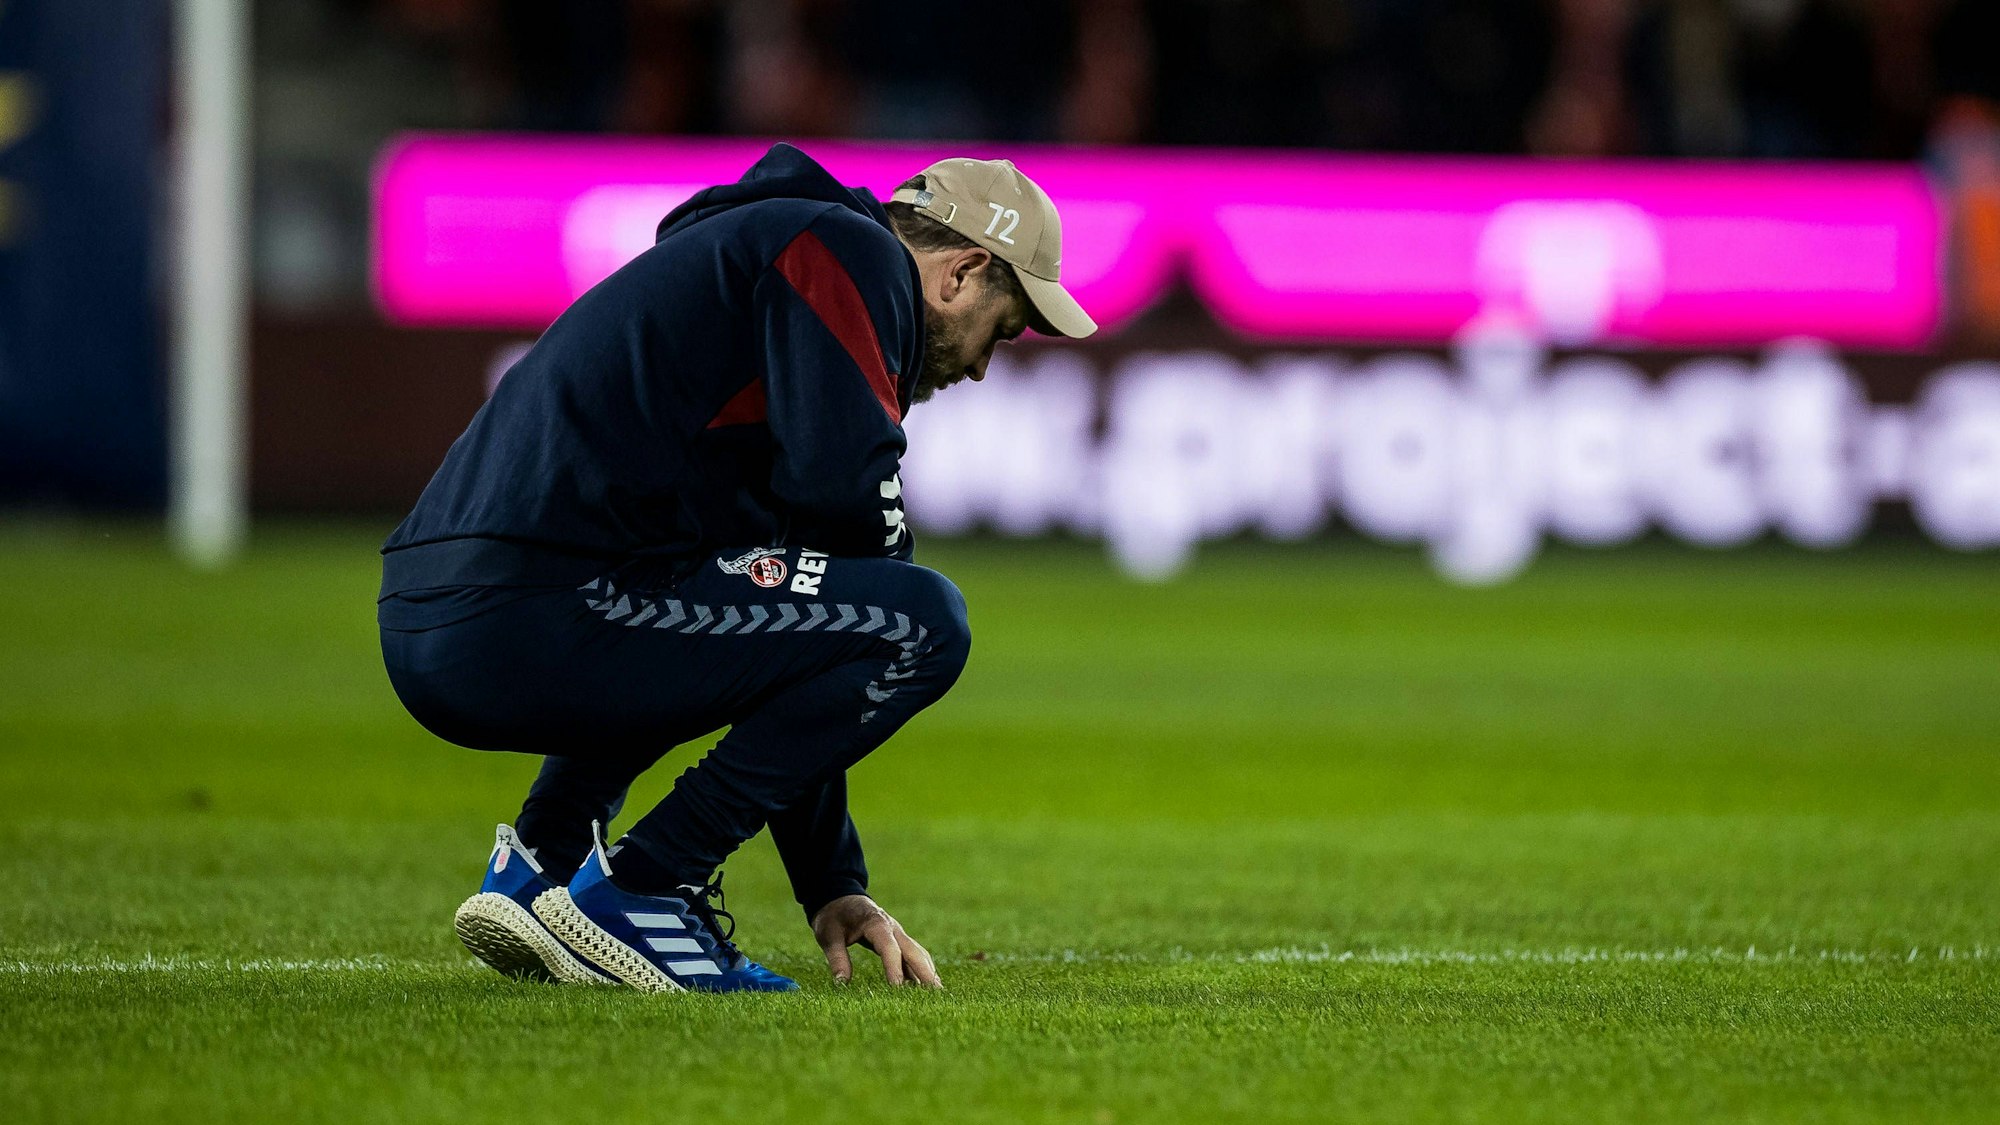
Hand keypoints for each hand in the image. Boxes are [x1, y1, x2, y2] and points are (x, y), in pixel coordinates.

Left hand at [810, 894, 941, 987]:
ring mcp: (897, 933)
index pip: (889, 948)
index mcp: (875, 923)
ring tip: (936, 994)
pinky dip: (920, 969)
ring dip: (927, 971)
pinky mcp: (897, 939)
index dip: (894, 969)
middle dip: (924, 971)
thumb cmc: (834, 916)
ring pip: (917, 953)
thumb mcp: (828, 935)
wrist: (840, 897)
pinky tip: (924, 986)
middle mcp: (892, 928)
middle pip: (912, 951)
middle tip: (935, 993)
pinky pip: (912, 955)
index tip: (898, 989)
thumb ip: (837, 958)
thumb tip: (841, 984)